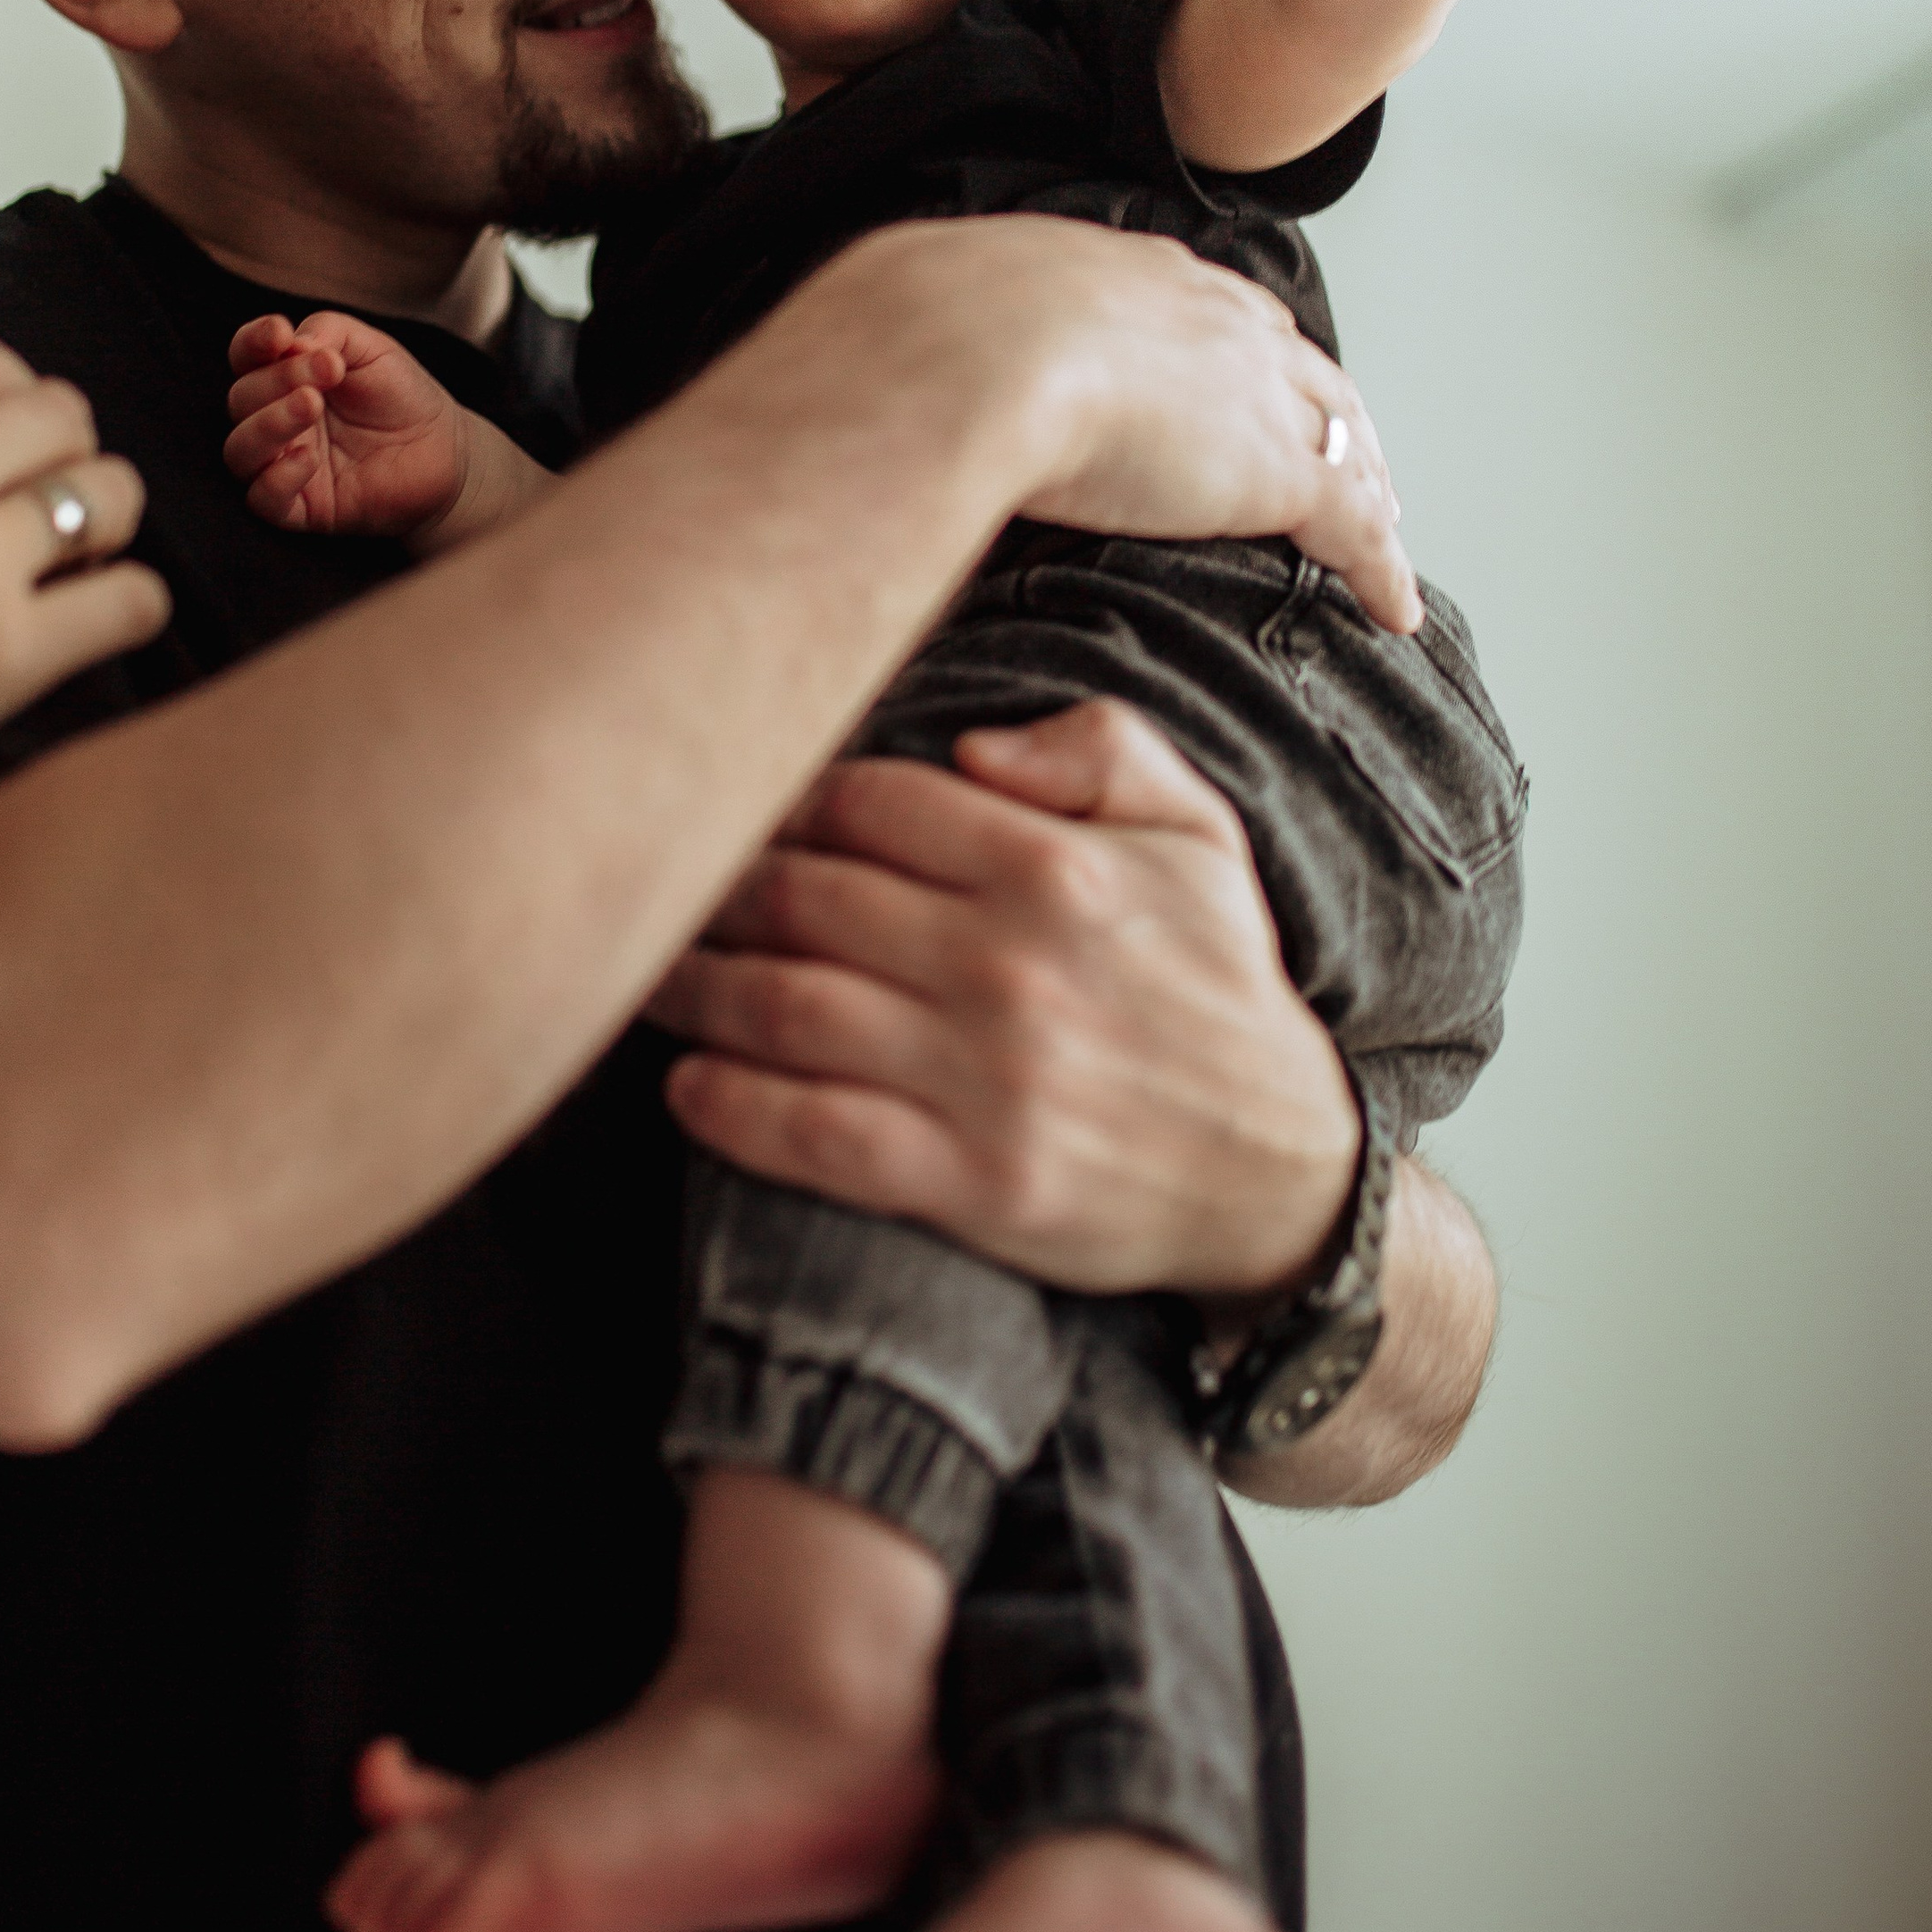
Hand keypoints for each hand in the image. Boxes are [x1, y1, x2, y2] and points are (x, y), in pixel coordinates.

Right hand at [0, 331, 164, 912]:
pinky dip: (131, 612)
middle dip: (67, 462)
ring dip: (106, 532)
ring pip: (115, 494)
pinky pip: (137, 599)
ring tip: (71, 573)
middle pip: (66, 414)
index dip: (14, 408)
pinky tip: (92, 630)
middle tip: (45, 519)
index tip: (8, 454)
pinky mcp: (5, 654)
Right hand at [225, 312, 470, 536]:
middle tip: (328, 371)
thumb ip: (329, 331)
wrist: (444, 448)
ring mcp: (284, 465)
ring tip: (311, 403)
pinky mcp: (302, 508)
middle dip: (279, 379)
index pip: (245, 357)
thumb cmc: (401, 395)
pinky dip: (277, 479)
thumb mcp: (372, 348)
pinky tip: (308, 458)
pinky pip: (263, 500)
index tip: (279, 333)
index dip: (252, 343)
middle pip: (242, 400)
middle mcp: (275, 420)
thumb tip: (289, 343)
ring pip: (241, 450)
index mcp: (284, 378)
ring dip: (269, 424)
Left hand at [652, 698, 1360, 1302]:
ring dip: (694, 990)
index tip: (741, 812)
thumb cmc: (1216, 990)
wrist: (1281, 1175)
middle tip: (663, 890)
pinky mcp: (972, 1185)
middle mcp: (1012, 964)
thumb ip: (1100, 747)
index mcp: (1056, 867)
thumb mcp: (1198, 834)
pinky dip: (732, 1107)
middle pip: (803, 897)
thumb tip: (971, 747)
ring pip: (786, 1009)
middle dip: (715, 889)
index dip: (785, 802)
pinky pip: (813, 1136)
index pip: (865, 803)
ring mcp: (987, 1080)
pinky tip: (688, 1086)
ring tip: (649, 980)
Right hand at [942, 219, 1416, 627]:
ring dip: (1364, 484)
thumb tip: (890, 368)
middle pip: (1297, 369)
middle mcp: (1209, 318)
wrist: (962, 355)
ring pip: (1338, 439)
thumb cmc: (923, 336)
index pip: (1211, 315)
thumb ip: (941, 343)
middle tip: (1345, 453)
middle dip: (1324, 411)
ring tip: (1381, 524)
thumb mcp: (932, 314)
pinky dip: (1379, 570)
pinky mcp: (1275, 470)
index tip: (1246, 382)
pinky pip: (1352, 528)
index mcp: (1127, 276)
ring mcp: (1252, 391)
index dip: (1240, 358)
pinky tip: (1392, 608)